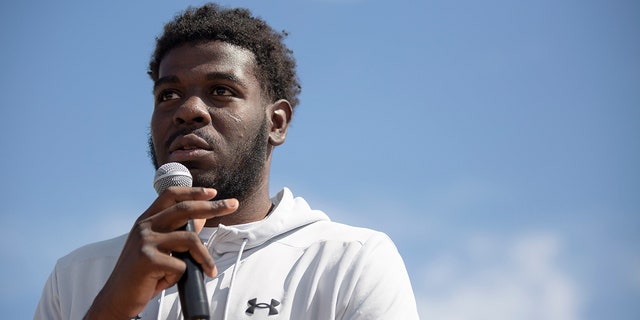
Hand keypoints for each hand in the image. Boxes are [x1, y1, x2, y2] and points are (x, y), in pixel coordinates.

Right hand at [84, 187, 237, 318]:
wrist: (116, 298)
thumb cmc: (142, 273)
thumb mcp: (158, 247)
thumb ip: (176, 232)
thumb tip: (203, 218)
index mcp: (146, 220)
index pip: (171, 195)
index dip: (193, 191)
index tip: (214, 192)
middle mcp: (144, 226)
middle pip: (186, 209)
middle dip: (213, 207)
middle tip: (233, 205)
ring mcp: (145, 242)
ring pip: (190, 239)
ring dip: (205, 257)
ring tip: (209, 270)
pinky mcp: (147, 260)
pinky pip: (181, 266)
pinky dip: (180, 276)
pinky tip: (168, 283)